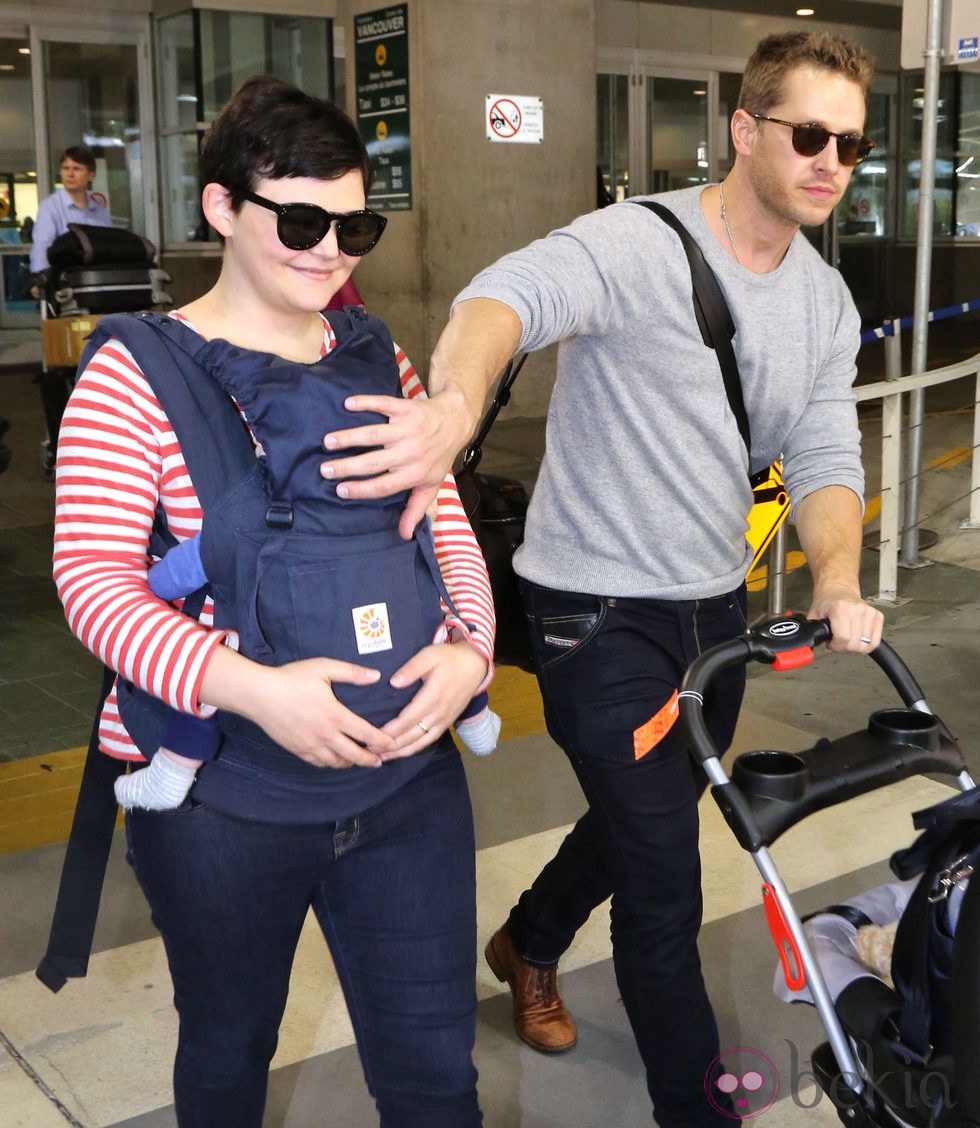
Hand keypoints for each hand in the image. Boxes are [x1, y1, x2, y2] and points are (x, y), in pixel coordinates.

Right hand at [229, 656, 397, 768]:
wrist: (258, 694)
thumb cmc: (291, 678)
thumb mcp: (324, 668)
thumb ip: (351, 672)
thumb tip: (376, 675)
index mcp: (334, 715)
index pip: (365, 733)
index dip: (382, 741)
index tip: (393, 744)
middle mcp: (324, 734)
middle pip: (353, 754)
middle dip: (370, 759)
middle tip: (381, 761)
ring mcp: (309, 744)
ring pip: (336, 762)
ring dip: (351, 763)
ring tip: (360, 761)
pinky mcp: (296, 749)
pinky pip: (318, 762)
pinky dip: (331, 763)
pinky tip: (335, 760)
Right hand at [320, 388, 472, 538]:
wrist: (456, 422)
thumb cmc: (439, 456)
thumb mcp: (432, 485)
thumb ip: (416, 509)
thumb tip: (404, 535)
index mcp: (415, 474)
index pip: (384, 486)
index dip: (362, 489)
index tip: (340, 490)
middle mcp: (411, 452)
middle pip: (374, 462)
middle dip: (348, 467)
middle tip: (325, 470)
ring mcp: (408, 429)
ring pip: (374, 435)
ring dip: (349, 437)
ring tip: (328, 441)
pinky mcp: (407, 409)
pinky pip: (384, 404)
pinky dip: (366, 402)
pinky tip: (348, 404)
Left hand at [372, 642, 488, 760]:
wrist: (474, 665)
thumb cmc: (449, 658)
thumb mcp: (429, 655)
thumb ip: (411, 668)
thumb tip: (393, 683)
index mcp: (432, 697)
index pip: (407, 719)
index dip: (390, 730)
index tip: (371, 736)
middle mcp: (438, 713)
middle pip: (412, 735)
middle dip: (390, 745)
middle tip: (369, 750)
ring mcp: (444, 720)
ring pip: (420, 742)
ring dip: (401, 751)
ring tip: (382, 757)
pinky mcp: (447, 723)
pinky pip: (429, 741)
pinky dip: (414, 749)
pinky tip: (402, 753)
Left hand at [808, 584, 883, 653]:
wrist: (838, 589)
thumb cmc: (827, 602)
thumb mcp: (814, 615)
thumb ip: (812, 630)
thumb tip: (809, 643)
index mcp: (840, 608)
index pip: (843, 638)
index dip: (836, 646)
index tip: (831, 643)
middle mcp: (857, 609)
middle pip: (855, 644)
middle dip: (844, 647)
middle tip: (838, 640)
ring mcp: (869, 612)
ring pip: (866, 645)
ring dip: (855, 646)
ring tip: (846, 637)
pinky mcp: (877, 616)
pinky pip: (875, 641)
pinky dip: (866, 644)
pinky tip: (857, 638)